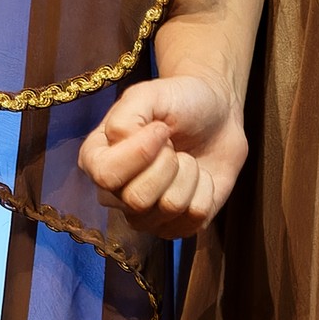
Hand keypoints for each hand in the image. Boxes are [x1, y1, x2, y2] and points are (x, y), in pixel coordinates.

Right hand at [77, 72, 247, 237]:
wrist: (219, 111)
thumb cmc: (180, 101)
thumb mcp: (150, 93)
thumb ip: (126, 115)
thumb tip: (122, 142)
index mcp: (98, 161)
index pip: (107, 176)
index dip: (142, 150)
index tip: (161, 129)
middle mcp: (115, 195)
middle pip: (138, 199)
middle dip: (169, 163)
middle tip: (174, 146)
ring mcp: (145, 215)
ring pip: (169, 208)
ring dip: (189, 174)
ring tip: (186, 158)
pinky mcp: (177, 226)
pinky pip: (195, 219)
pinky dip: (208, 189)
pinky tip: (201, 175)